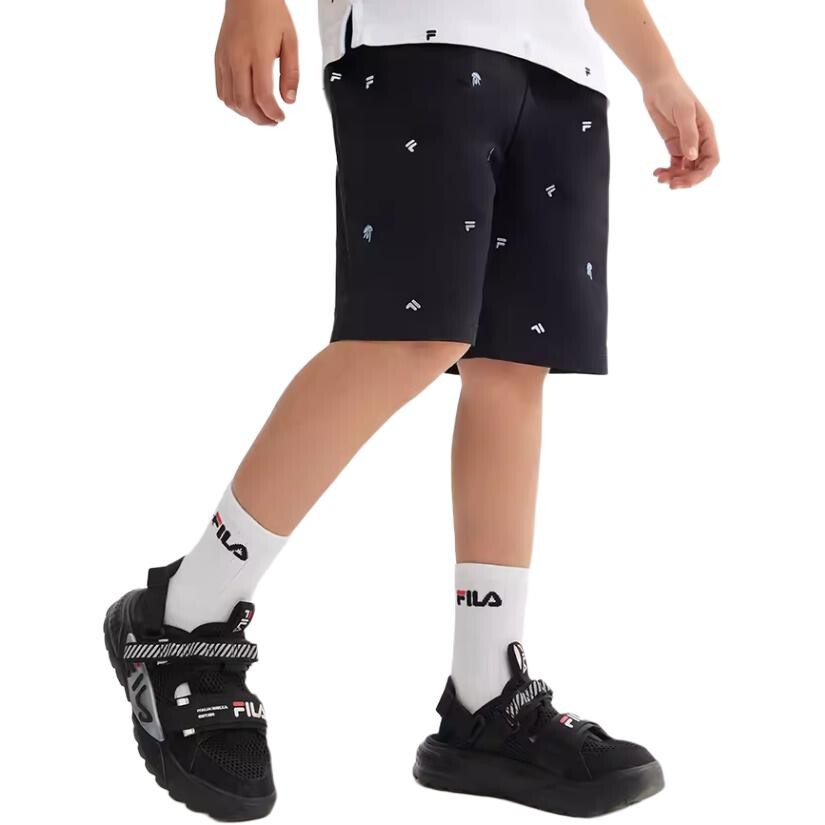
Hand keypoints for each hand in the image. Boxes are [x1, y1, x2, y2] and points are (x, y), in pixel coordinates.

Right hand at [215, 0, 298, 124]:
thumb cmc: (270, 13)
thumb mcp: (291, 41)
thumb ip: (291, 73)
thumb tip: (289, 100)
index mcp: (258, 53)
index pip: (263, 95)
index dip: (272, 113)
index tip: (281, 117)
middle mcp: (237, 58)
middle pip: (244, 102)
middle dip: (260, 119)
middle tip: (272, 121)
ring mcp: (225, 59)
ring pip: (230, 100)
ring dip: (246, 114)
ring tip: (261, 114)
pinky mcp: (218, 58)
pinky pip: (221, 90)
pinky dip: (233, 103)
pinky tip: (246, 103)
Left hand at [643, 74, 718, 188]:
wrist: (657, 83)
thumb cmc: (673, 93)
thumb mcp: (683, 112)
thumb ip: (688, 134)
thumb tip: (692, 157)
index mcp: (706, 132)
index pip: (711, 160)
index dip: (702, 174)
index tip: (686, 181)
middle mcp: (698, 140)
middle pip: (698, 168)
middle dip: (687, 179)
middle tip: (671, 185)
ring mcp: (685, 143)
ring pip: (685, 168)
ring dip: (674, 177)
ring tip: (660, 178)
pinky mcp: (673, 143)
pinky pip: (674, 163)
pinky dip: (667, 171)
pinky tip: (656, 172)